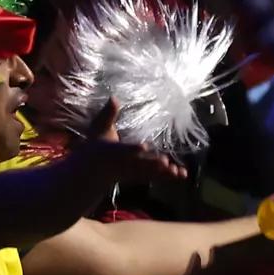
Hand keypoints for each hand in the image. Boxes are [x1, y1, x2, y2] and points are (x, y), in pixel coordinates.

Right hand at [69, 103, 185, 194]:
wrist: (91, 171)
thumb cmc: (95, 146)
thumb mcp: (98, 128)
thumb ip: (107, 114)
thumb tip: (113, 97)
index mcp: (112, 151)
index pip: (123, 150)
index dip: (133, 149)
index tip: (143, 147)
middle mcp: (123, 164)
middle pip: (139, 165)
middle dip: (152, 164)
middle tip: (165, 163)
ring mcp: (131, 172)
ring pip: (148, 174)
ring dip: (163, 173)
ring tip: (178, 172)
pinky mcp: (139, 177)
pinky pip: (154, 178)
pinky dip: (167, 177)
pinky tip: (182, 175)